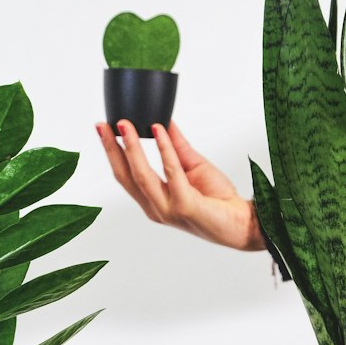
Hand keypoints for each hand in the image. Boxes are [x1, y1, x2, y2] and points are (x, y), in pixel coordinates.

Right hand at [96, 120, 265, 250]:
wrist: (242, 222)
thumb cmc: (219, 200)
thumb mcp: (193, 167)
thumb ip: (176, 147)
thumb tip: (163, 122)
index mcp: (154, 201)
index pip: (126, 176)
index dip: (112, 152)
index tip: (103, 129)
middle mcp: (156, 208)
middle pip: (126, 177)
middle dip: (111, 149)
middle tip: (102, 125)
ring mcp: (168, 210)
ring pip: (141, 176)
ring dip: (131, 147)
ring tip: (124, 125)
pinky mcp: (185, 207)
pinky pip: (172, 173)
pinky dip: (164, 150)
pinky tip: (159, 130)